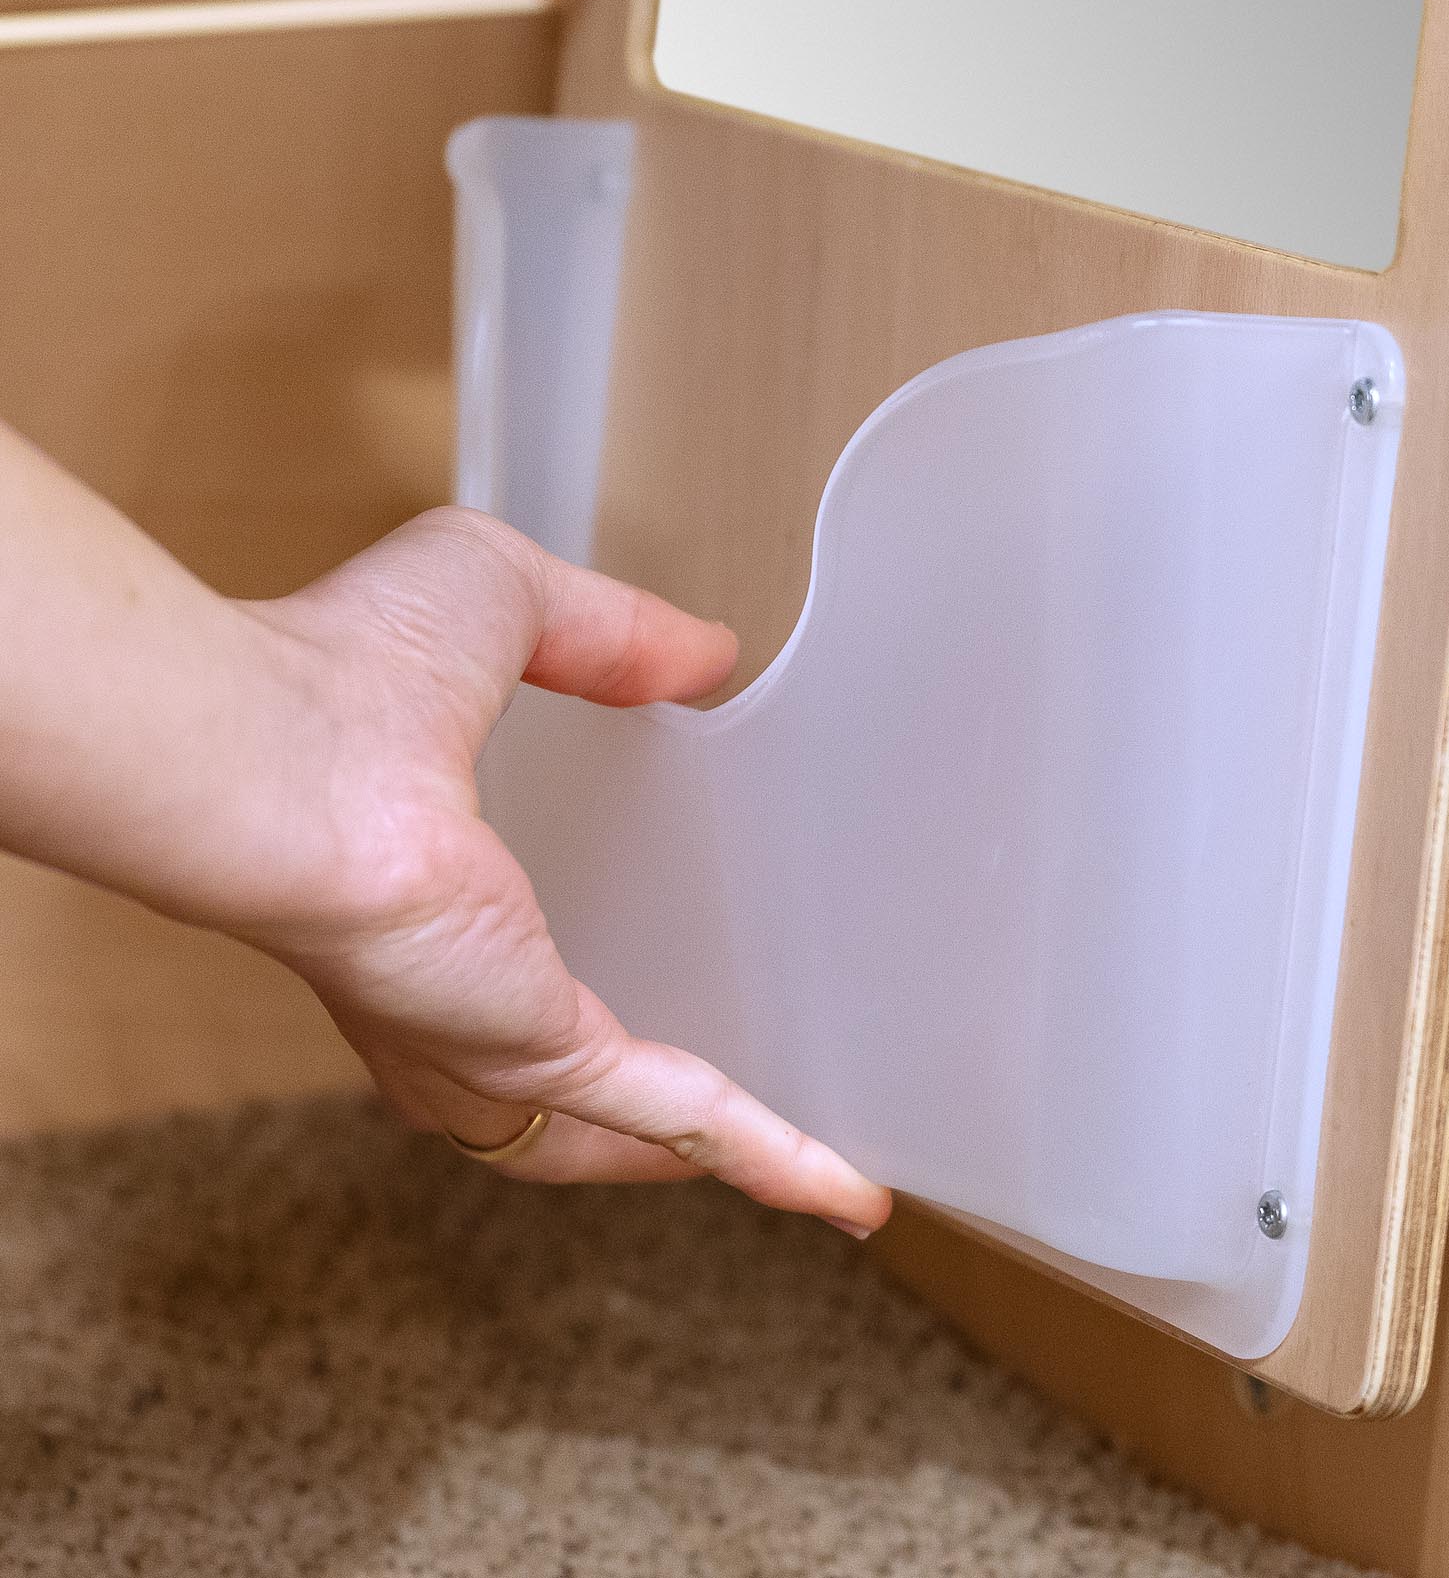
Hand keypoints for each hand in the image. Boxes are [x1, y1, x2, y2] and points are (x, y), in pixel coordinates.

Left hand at [226, 509, 891, 1236]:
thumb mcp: (502, 602)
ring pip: (619, 1130)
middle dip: (639, 1116)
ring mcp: (487, 1038)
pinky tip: (840, 1182)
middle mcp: (441, 991)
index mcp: (418, 891)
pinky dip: (766, 1152)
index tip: (658, 959)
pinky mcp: (537, 1055)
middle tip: (748, 1105)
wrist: (270, 750)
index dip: (576, 976)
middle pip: (549, 1092)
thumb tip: (703, 654)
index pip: (500, 967)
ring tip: (811, 1171)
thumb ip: (608, 629)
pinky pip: (674, 1113)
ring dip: (718, 1153)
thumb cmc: (330, 669)